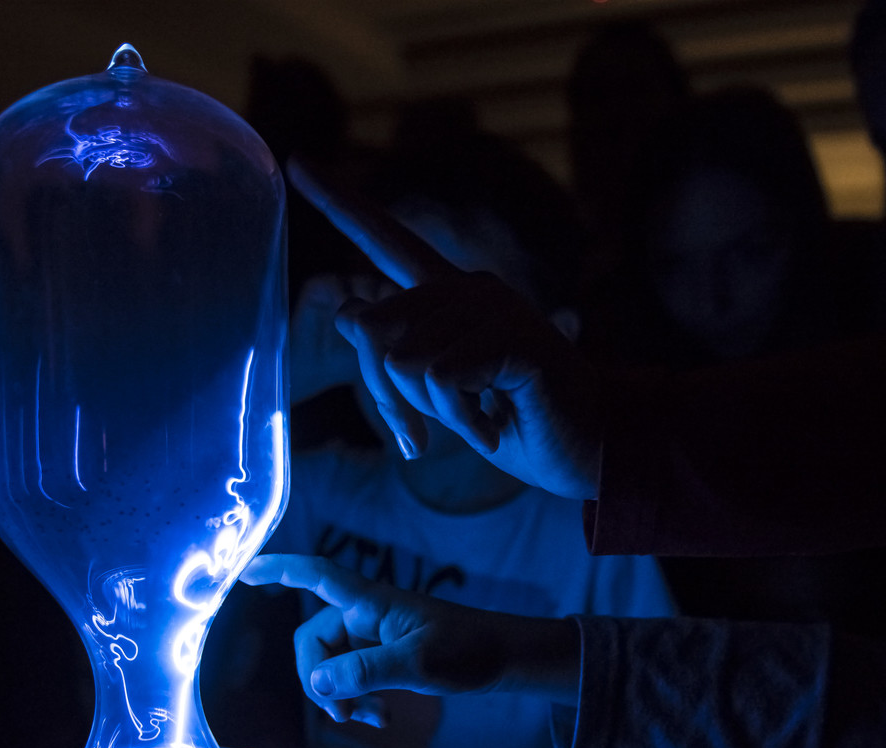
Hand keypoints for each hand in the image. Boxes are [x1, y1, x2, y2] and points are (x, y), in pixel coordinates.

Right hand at [239, 554, 579, 723]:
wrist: (503, 658)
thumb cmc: (468, 650)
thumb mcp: (417, 663)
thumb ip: (365, 671)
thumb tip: (316, 684)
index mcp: (370, 601)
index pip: (315, 575)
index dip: (278, 570)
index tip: (244, 571)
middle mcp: (365, 613)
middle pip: (313, 640)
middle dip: (320, 679)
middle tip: (346, 714)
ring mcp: (373, 634)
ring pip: (330, 664)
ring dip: (341, 695)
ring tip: (372, 719)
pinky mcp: (382, 654)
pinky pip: (349, 675)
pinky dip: (356, 697)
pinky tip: (380, 716)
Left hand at [287, 155, 602, 499]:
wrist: (590, 446)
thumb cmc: (514, 421)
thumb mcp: (440, 396)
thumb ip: (396, 357)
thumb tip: (351, 314)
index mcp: (448, 294)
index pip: (385, 239)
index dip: (339, 204)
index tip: (295, 163)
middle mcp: (468, 286)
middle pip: (374, 332)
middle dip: (392, 399)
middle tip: (436, 431)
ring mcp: (493, 306)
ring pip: (405, 364)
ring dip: (439, 414)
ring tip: (483, 417)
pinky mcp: (512, 335)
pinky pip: (441, 380)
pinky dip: (462, 419)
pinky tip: (496, 423)